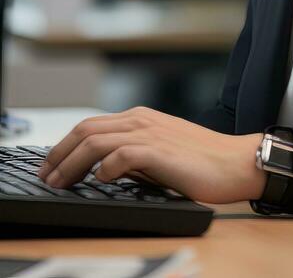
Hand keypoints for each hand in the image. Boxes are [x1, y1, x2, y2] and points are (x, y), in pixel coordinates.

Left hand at [36, 106, 266, 203]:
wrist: (236, 162)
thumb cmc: (203, 161)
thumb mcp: (161, 152)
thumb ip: (133, 154)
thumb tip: (101, 169)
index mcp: (141, 118)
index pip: (90, 125)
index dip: (63, 146)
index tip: (50, 166)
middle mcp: (142, 120)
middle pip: (85, 129)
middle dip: (58, 154)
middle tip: (46, 176)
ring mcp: (151, 133)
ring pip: (96, 141)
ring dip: (71, 164)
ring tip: (60, 183)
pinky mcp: (160, 151)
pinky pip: (122, 155)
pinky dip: (105, 167)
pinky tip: (100, 180)